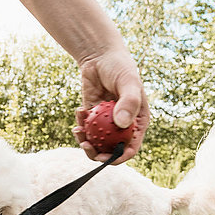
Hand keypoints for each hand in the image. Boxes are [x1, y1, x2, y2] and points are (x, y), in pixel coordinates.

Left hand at [72, 49, 149, 164]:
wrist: (100, 56)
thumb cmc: (119, 67)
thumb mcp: (128, 82)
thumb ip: (128, 102)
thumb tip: (122, 125)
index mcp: (137, 123)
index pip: (130, 148)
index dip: (119, 157)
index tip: (104, 157)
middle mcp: (123, 126)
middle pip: (111, 149)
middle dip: (98, 153)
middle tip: (86, 146)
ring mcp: (107, 122)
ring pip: (97, 142)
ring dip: (86, 141)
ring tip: (77, 131)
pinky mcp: (93, 116)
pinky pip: (86, 129)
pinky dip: (80, 125)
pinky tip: (78, 112)